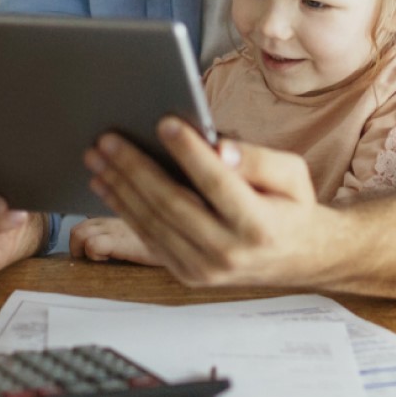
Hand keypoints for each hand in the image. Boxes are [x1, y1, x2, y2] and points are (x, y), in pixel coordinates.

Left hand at [82, 118, 333, 287]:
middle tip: (108, 139)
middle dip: (135, 168)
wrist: (297, 258)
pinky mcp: (187, 274)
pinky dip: (124, 209)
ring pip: (153, 223)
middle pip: (172, 204)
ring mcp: (205, 269)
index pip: (217, 183)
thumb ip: (258, 159)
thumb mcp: (293, 174)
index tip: (164, 122)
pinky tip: (107, 184)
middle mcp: (229, 252)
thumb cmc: (290, 206)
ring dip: (120, 187)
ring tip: (98, 157)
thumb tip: (220, 148)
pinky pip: (149, 237)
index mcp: (259, 225)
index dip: (189, 152)